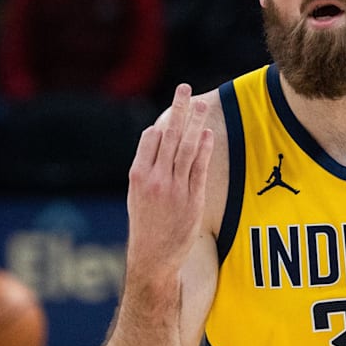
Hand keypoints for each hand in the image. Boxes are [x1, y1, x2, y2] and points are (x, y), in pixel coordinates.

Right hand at [126, 84, 213, 276]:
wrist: (153, 257)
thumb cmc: (145, 225)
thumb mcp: (137, 195)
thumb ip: (147, 168)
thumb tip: (157, 140)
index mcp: (138, 176)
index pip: (150, 138)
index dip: (162, 123)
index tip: (172, 111)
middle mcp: (155, 179)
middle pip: (168, 136)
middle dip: (178, 110)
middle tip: (185, 88)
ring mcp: (174, 188)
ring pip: (186, 148)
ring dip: (195, 123)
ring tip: (202, 104)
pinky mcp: (192, 199)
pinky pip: (199, 168)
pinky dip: (204, 149)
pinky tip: (208, 134)